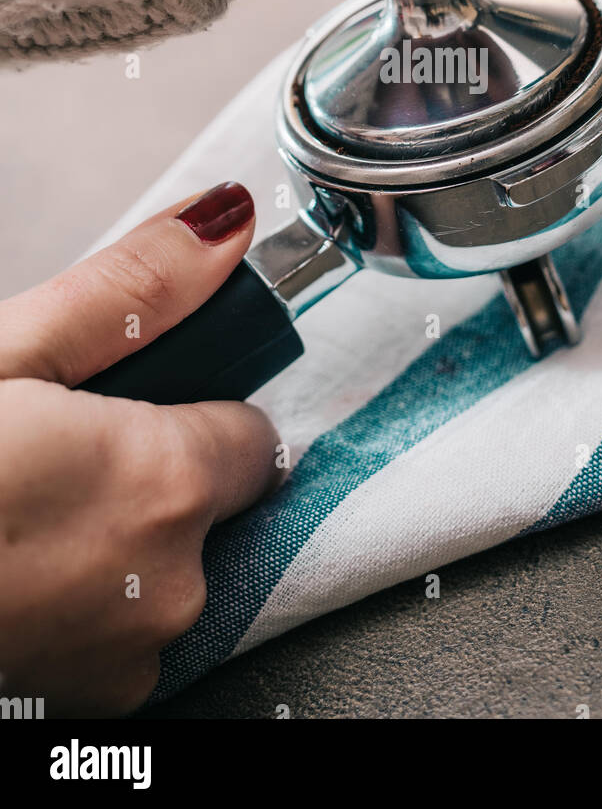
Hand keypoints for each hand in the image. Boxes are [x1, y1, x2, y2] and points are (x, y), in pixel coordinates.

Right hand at [0, 182, 279, 715]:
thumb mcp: (4, 354)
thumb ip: (133, 293)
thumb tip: (225, 223)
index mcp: (165, 483)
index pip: (252, 433)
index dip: (193, 409)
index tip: (136, 406)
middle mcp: (174, 584)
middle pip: (212, 504)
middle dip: (154, 474)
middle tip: (56, 458)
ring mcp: (131, 656)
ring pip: (169, 571)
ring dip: (121, 543)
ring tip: (23, 517)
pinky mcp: (92, 704)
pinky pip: (128, 632)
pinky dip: (91, 602)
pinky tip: (20, 574)